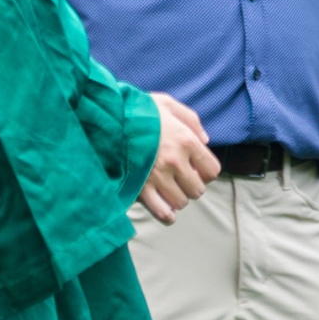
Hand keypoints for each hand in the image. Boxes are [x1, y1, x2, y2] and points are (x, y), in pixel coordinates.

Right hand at [140, 92, 218, 224]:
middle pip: (197, 190)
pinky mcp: (140, 189)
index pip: (212, 170)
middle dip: (192, 186)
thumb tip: (205, 141)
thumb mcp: (169, 105)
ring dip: (177, 198)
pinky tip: (166, 209)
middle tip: (181, 179)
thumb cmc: (138, 110)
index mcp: (186, 141)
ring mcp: (157, 177)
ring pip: (181, 202)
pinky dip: (167, 215)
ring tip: (169, 189)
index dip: (205, 171)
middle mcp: (175, 162)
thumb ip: (191, 121)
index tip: (196, 168)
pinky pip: (162, 212)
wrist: (106, 118)